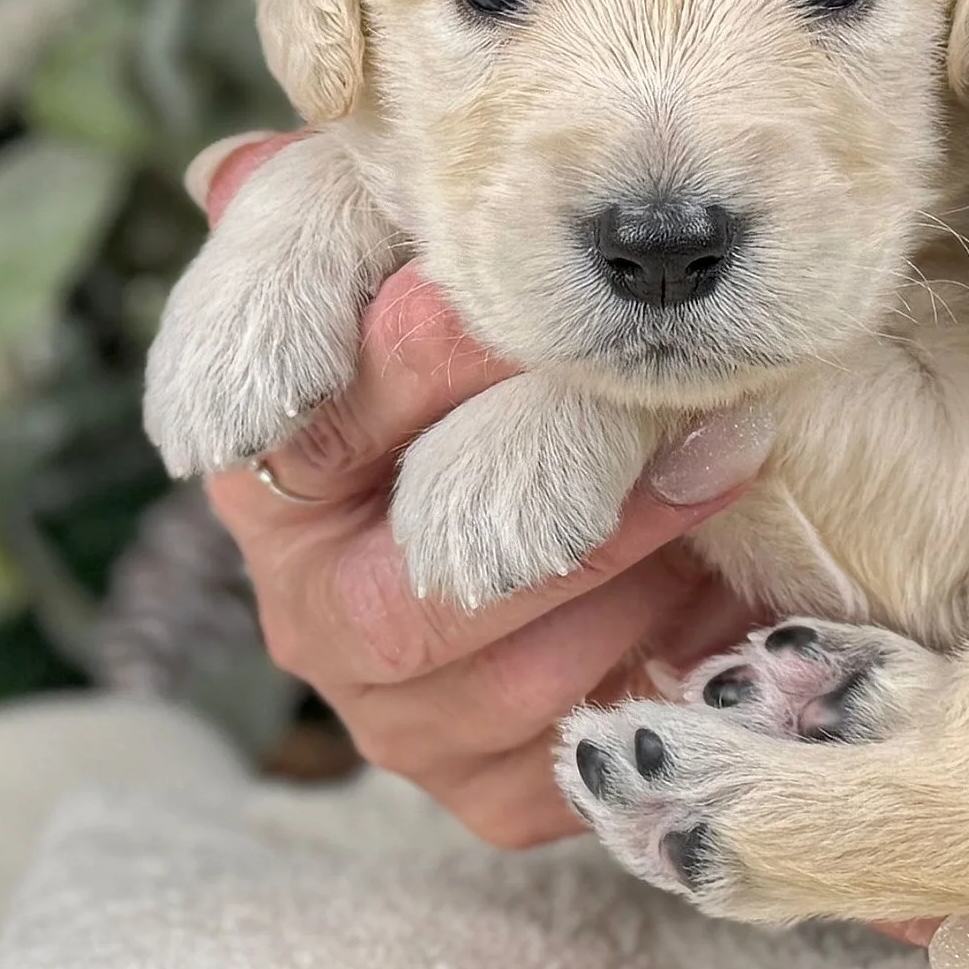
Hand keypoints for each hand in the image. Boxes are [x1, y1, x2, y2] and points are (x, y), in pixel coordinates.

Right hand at [186, 133, 767, 845]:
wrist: (556, 514)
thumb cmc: (471, 362)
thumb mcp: (394, 269)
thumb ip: (328, 221)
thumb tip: (233, 174)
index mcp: (268, 475)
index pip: (324, 424)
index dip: (434, 360)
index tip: (542, 298)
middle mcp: (310, 611)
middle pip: (426, 587)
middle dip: (570, 495)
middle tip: (693, 408)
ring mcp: (398, 720)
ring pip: (515, 677)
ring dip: (641, 576)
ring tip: (735, 470)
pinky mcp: (489, 794)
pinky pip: (580, 755)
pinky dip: (669, 671)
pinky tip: (734, 589)